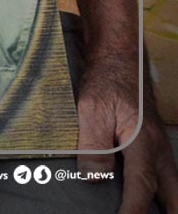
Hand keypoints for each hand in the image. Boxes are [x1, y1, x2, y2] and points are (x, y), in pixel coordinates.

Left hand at [75, 47, 177, 213]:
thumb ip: (93, 144)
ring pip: (173, 186)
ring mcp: (160, 148)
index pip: (141, 188)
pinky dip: (164, 192)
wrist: (120, 60)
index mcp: (142, 144)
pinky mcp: (155, 145)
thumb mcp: (91, 109)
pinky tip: (156, 199)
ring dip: (168, 204)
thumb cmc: (105, 83)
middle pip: (171, 194)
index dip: (133, 211)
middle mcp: (158, 150)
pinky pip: (166, 176)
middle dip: (169, 211)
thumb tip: (94, 177)